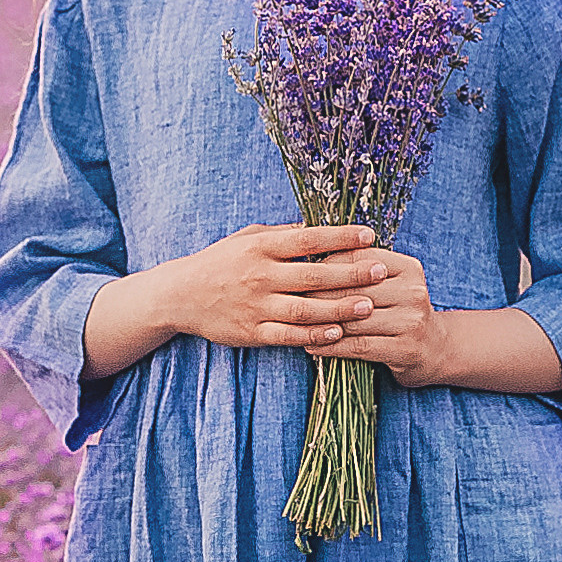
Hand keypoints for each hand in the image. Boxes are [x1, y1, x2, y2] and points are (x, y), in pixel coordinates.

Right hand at [170, 221, 403, 352]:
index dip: (340, 236)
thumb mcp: (248, 238)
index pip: (308, 238)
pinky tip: (338, 333)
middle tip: (381, 271)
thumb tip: (320, 225)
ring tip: (369, 306)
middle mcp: (260, 275)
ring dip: (340, 308)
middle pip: (313, 274)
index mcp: (261, 247)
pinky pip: (289, 335)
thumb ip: (283, 234)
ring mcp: (256, 306)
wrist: (180, 295)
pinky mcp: (252, 332)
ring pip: (306, 308)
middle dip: (351, 273)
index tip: (369, 234)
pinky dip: (314, 335)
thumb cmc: (220, 262)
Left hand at [300, 245, 450, 387]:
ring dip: (320, 323)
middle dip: (318, 295)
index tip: (301, 271)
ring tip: (293, 323)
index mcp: (409, 268)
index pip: (360, 259)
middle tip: (288, 298)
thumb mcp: (390, 284)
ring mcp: (412, 322)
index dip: (327, 265)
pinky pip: (359, 347)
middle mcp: (413, 291)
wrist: (435, 349)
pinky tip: (312, 346)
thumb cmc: (399, 312)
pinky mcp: (405, 350)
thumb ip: (361, 271)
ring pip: (354, 320)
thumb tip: (310, 259)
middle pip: (354, 290)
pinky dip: (331, 346)